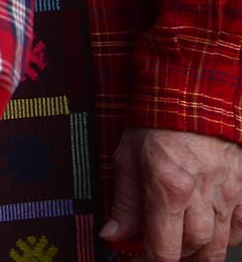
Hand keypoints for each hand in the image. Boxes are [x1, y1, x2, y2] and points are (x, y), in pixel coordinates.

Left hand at [100, 127, 241, 260]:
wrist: (194, 96)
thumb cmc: (156, 125)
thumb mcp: (127, 158)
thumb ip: (124, 202)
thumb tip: (112, 235)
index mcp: (168, 188)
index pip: (164, 248)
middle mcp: (202, 195)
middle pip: (195, 250)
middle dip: (178, 258)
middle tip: (163, 251)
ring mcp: (228, 194)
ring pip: (221, 245)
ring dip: (201, 253)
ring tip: (184, 246)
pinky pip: (241, 229)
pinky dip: (228, 238)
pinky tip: (212, 232)